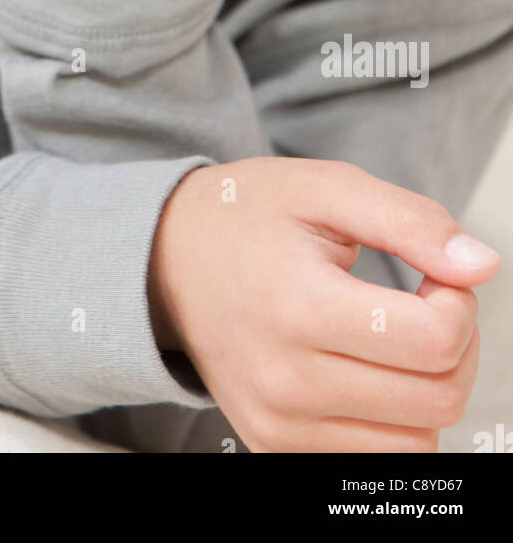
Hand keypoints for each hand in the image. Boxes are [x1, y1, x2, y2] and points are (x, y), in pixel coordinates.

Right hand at [148, 158, 499, 452]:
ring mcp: (277, 424)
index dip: (458, 301)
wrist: (164, 259)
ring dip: (429, 385)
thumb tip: (481, 266)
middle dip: (456, 344)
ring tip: (393, 333)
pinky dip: (393, 416)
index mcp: (299, 308)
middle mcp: (285, 381)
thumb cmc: (248, 216)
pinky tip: (367, 365)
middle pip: (437, 398)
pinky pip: (376, 457)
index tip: (433, 273)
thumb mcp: (326, 188)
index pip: (434, 341)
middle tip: (424, 300)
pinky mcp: (275, 446)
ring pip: (418, 440)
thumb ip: (410, 221)